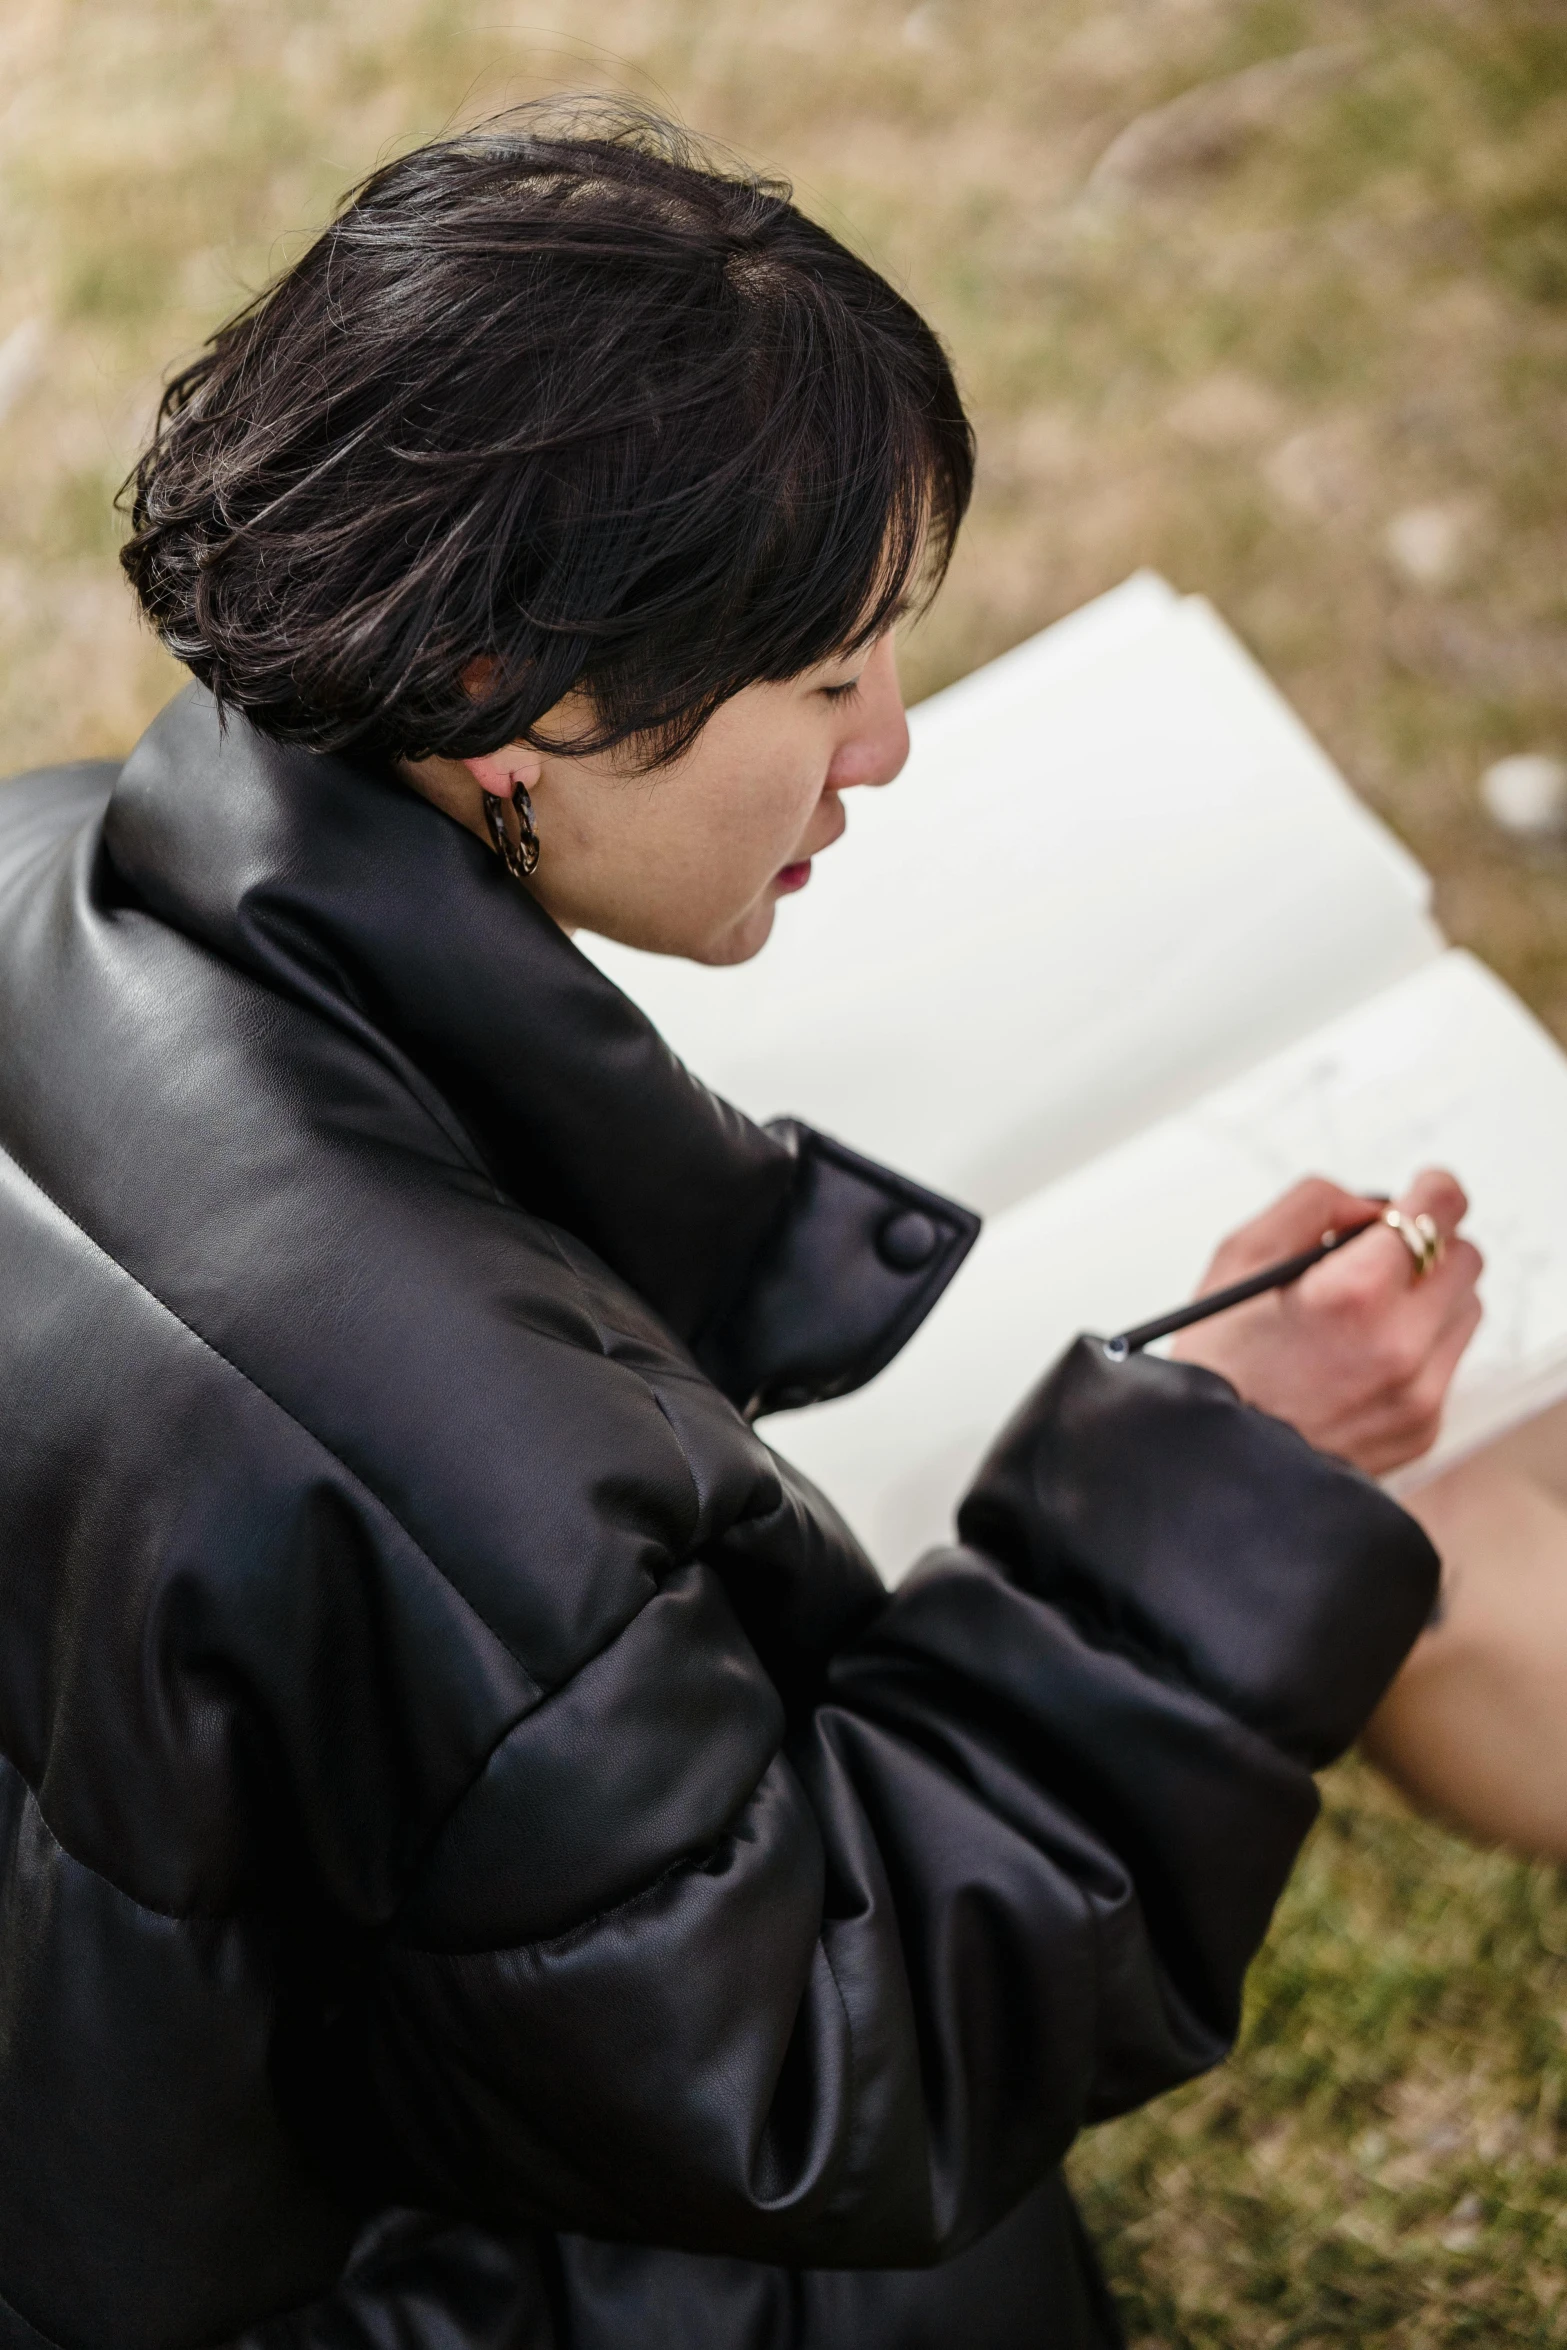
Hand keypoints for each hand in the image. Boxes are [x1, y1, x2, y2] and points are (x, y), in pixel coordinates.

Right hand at [1170, 1171, 1482, 1475]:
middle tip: (1381, 1256)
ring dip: (1428, 1298)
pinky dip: (1417, 1348)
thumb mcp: (1240, 1257)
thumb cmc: (1218, 1362)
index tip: (1424, 1189)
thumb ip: (1314, 1203)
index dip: (1434, 1190)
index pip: (1440, 1212)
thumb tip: (1372, 1206)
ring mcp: (1418, 1393)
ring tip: (1365, 1314)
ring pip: (1464, 1310)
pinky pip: (1446, 1363)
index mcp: (1353, 1293)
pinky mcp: (1423, 1427)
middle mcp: (1399, 1345)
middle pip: (1464, 1259)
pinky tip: (1361, 1358)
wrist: (1215, 1466)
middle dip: (1427, 1247)